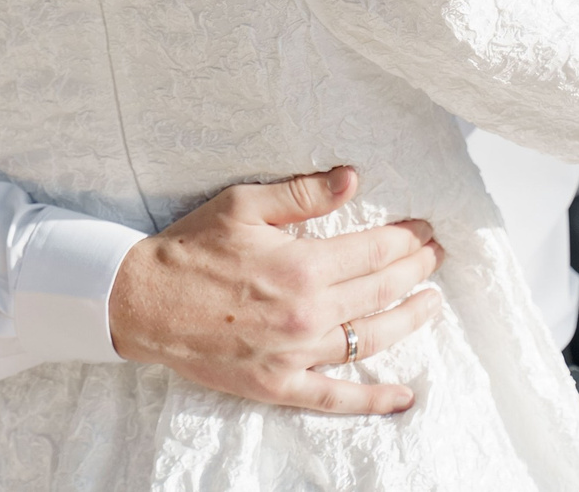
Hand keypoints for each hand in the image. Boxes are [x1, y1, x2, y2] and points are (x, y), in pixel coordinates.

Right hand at [107, 166, 442, 413]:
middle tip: (436, 257)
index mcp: (302, 266)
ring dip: (409, 320)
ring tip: (432, 305)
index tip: (425, 229)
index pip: (376, 250)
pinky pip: (335, 397)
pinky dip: (373, 400)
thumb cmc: (192, 249)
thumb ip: (303, 193)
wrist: (142, 302)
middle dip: (417, 271)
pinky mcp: (279, 385)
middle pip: (382, 291)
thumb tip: (352, 178)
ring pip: (371, 340)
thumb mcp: (245, 204)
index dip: (408, 238)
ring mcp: (295, 355)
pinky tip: (403, 396)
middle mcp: (307, 314)